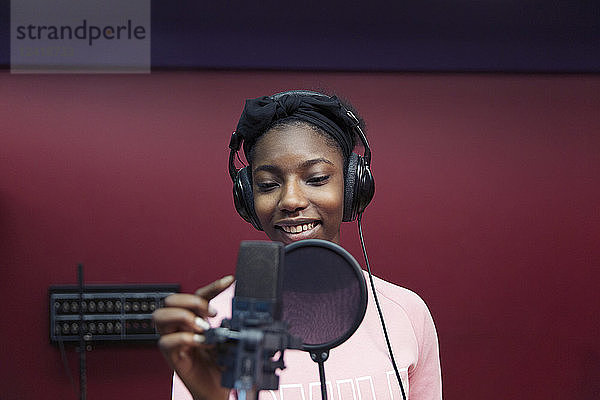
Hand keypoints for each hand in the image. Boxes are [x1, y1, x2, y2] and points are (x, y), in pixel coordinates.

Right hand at [153, 275, 233, 399]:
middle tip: (211, 313)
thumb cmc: (221, 365)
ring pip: (160, 315)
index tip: (230, 280)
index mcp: (194, 319)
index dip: (213, 285)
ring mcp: (173, 340)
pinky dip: (185, 339)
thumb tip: (245, 314)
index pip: (198, 294)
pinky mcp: (171, 356)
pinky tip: (202, 343)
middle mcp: (180, 327)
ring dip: (183, 316)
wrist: (217, 390)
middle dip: (191, 300)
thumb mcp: (229, 340)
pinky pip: (166, 341)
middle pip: (171, 299)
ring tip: (202, 327)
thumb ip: (232, 326)